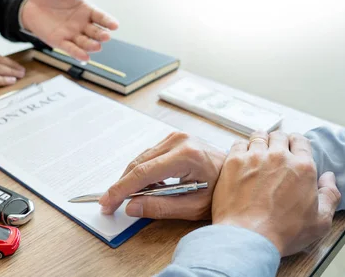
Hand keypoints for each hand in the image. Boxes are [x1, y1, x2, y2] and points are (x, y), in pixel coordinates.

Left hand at [21, 0, 118, 60]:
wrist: (30, 2)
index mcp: (87, 10)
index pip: (101, 17)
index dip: (108, 21)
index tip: (115, 25)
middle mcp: (82, 24)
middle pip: (96, 32)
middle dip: (102, 35)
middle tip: (106, 36)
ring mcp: (71, 34)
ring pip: (85, 43)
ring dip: (92, 46)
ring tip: (97, 47)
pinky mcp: (59, 41)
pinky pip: (70, 49)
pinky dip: (78, 54)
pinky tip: (85, 57)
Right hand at [99, 132, 225, 219]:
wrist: (238, 176)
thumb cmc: (220, 192)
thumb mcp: (192, 206)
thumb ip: (160, 207)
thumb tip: (131, 206)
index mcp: (186, 156)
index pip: (143, 173)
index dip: (121, 189)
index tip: (106, 202)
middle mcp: (179, 141)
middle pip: (138, 164)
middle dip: (121, 185)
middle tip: (109, 204)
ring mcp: (176, 137)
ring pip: (141, 158)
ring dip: (131, 178)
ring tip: (125, 198)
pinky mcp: (174, 139)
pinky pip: (149, 155)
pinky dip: (142, 171)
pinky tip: (142, 187)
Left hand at [212, 131, 340, 255]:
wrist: (249, 236)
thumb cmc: (283, 232)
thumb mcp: (320, 221)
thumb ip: (330, 195)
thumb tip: (329, 177)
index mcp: (303, 167)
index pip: (301, 141)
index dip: (297, 144)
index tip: (292, 149)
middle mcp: (279, 157)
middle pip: (279, 136)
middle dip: (278, 142)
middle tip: (274, 152)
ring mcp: (254, 157)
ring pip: (258, 136)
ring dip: (260, 142)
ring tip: (257, 152)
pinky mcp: (233, 162)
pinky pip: (238, 144)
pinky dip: (241, 148)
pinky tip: (242, 159)